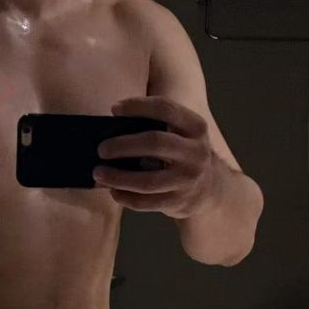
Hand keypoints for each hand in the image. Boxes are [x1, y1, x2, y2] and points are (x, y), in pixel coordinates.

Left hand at [93, 95, 218, 218]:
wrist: (210, 190)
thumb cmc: (182, 155)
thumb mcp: (181, 135)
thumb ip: (155, 128)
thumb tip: (110, 129)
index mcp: (195, 128)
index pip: (166, 109)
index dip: (138, 106)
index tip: (114, 109)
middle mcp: (196, 153)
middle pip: (154, 143)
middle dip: (122, 145)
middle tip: (101, 149)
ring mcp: (188, 180)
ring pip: (147, 180)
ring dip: (117, 177)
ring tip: (98, 172)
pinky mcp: (178, 202)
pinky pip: (145, 202)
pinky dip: (125, 197)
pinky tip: (113, 191)